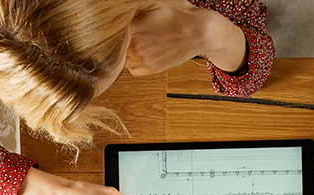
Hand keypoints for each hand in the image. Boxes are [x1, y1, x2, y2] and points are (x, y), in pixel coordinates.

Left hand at [128, 0, 246, 74]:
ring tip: (139, 41)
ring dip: (127, 52)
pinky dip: (135, 62)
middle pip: (117, 48)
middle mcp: (135, 48)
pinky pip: (133, 70)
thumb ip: (134, 5)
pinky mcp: (153, 69)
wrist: (200, 32)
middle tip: (135, 32)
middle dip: (123, 40)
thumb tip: (121, 7)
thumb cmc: (180, 14)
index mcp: (133, 30)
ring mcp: (144, 60)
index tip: (125, 25)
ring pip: (123, 60)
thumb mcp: (155, 2)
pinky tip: (143, 51)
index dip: (117, 29)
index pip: (113, 33)